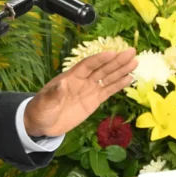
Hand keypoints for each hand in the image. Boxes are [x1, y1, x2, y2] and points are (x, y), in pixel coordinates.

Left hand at [23, 49, 137, 137]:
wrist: (42, 124)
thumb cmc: (40, 110)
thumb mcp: (45, 102)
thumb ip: (54, 94)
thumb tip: (62, 84)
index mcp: (70, 77)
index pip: (88, 65)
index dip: (100, 59)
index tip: (112, 52)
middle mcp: (82, 80)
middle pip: (102, 68)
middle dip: (116, 61)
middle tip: (132, 52)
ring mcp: (89, 90)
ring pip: (108, 77)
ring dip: (121, 70)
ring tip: (135, 62)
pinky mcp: (93, 101)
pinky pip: (108, 90)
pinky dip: (119, 85)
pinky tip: (129, 78)